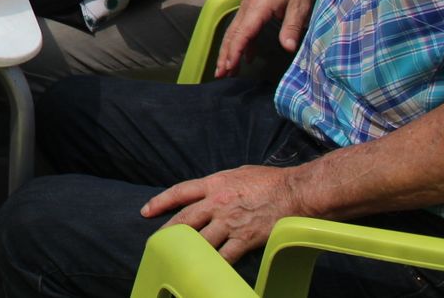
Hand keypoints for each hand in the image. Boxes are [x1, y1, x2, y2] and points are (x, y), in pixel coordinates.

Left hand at [143, 165, 300, 262]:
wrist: (296, 193)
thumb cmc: (271, 181)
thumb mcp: (238, 174)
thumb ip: (220, 185)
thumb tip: (209, 192)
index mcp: (214, 184)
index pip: (179, 192)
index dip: (160, 202)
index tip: (146, 211)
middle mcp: (217, 203)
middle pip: (184, 219)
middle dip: (167, 231)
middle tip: (156, 242)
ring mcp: (230, 222)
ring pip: (200, 240)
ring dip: (188, 250)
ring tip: (177, 259)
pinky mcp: (244, 239)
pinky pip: (224, 256)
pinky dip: (215, 263)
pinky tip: (208, 269)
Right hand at [215, 0, 324, 76]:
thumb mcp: (301, 6)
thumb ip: (291, 26)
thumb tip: (287, 48)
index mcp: (258, 6)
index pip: (243, 33)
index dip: (235, 51)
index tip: (229, 66)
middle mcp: (249, 6)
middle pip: (233, 33)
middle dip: (226, 54)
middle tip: (220, 75)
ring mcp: (250, 6)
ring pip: (235, 31)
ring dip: (230, 50)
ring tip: (227, 70)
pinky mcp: (255, 6)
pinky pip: (244, 27)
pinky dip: (243, 42)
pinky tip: (246, 57)